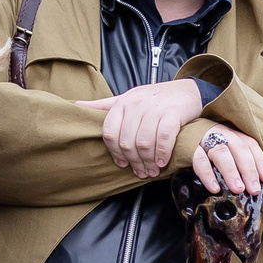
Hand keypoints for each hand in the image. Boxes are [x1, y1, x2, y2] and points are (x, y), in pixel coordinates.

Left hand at [79, 80, 205, 178]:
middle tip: (141, 172)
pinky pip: (164, 138)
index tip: (122, 164)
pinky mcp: (173, 114)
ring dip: (148, 162)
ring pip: (144, 143)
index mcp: (122, 103)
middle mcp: (136, 104)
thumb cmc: (155, 98)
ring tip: (152, 171)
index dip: (115, 153)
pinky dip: (162, 154)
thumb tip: (75, 106)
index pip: (109, 133)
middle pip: (127, 142)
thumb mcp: (127, 99)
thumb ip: (104, 106)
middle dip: (134, 162)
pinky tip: (162, 162)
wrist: (187, 90)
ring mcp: (155, 108)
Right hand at [188, 122, 262, 197]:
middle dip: (249, 169)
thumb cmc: (201, 147)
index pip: (249, 144)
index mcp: (230, 132)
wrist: (169, 132)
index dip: (259, 161)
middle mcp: (219, 132)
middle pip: (239, 148)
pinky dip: (208, 174)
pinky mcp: (188, 146)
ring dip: (231, 172)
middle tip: (254, 189)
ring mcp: (203, 138)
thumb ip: (234, 160)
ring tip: (238, 189)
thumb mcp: (221, 149)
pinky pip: (199, 160)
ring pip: (221, 153)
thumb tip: (251, 183)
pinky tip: (214, 188)